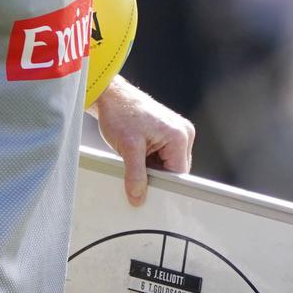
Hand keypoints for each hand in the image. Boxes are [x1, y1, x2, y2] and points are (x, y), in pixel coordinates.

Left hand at [91, 75, 194, 206]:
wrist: (110, 95)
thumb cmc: (120, 112)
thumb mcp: (128, 148)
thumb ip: (135, 175)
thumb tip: (138, 196)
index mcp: (179, 136)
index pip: (178, 174)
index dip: (162, 185)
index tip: (148, 192)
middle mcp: (182, 133)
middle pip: (173, 170)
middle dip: (155, 174)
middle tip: (135, 171)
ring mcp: (174, 131)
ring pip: (166, 164)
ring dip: (150, 166)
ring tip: (133, 156)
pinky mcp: (165, 132)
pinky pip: (161, 155)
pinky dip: (148, 159)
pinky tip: (135, 153)